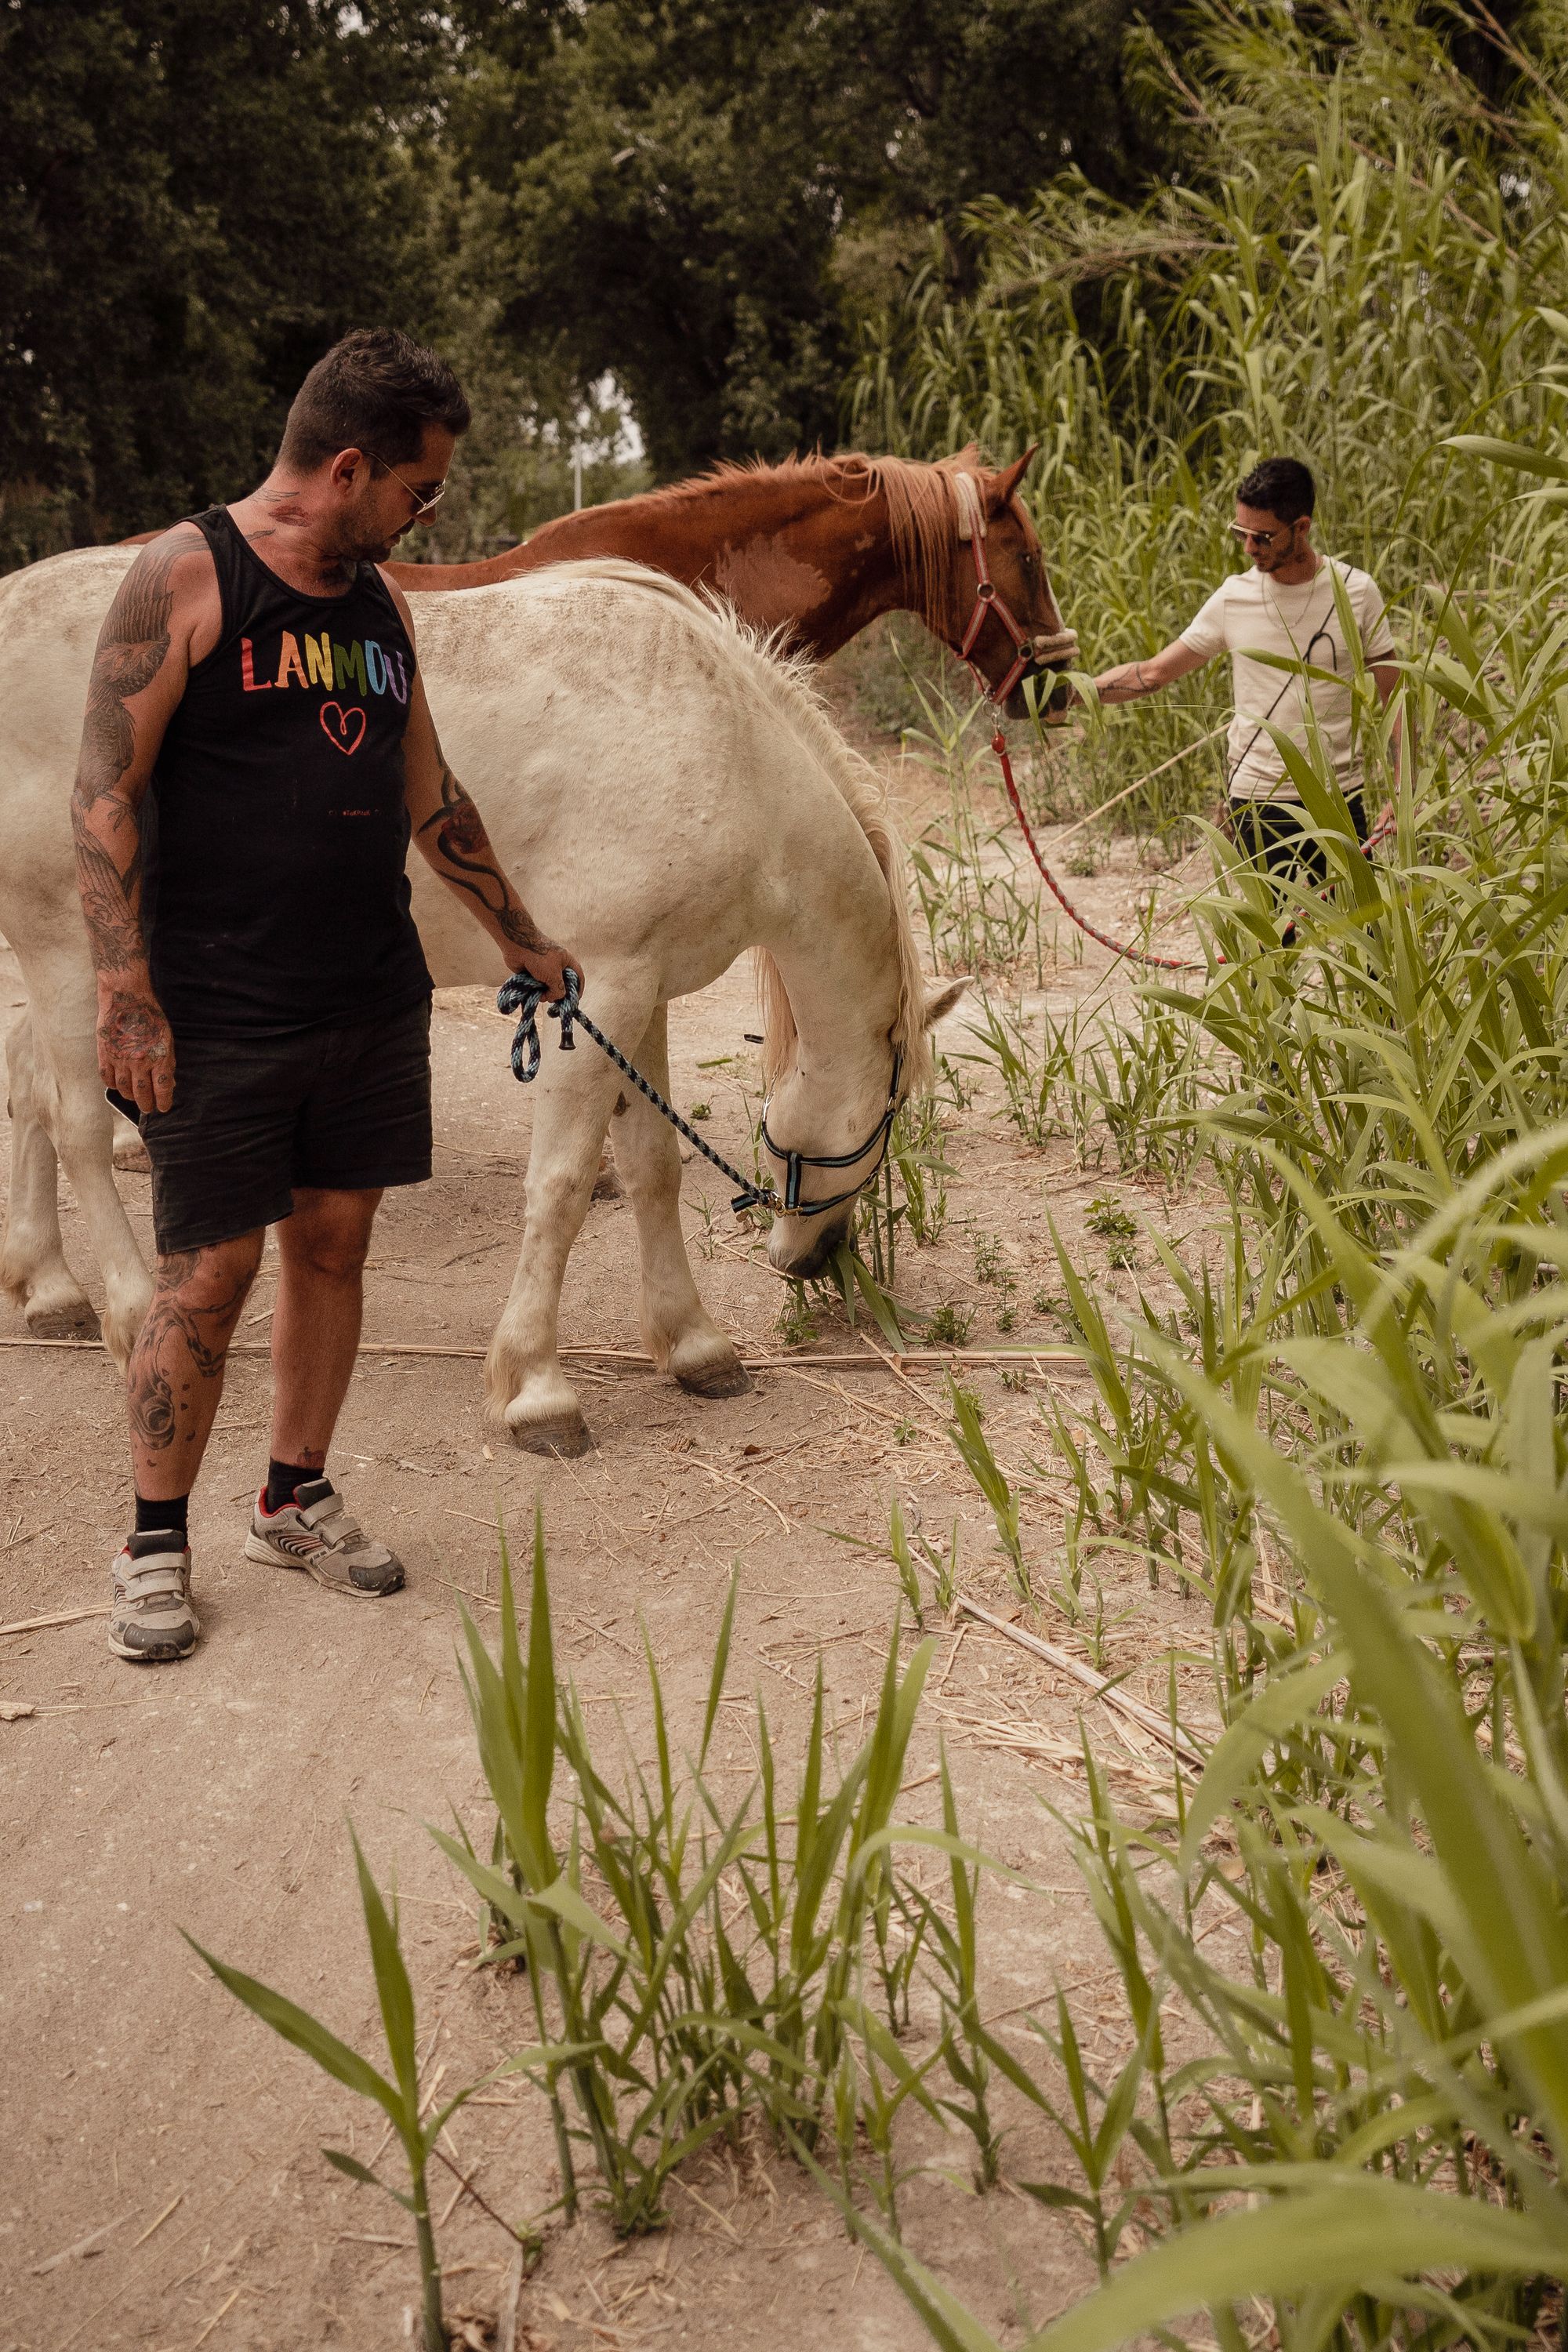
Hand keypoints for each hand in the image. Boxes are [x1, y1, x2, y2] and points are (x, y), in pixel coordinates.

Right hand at [97, 986, 174, 1113]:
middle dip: (146, 1105)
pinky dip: (112, 1085)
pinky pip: (107, 1077)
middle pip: (142, 1093)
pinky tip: (116, 1086)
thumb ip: (167, 1061)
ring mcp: (120, 1059)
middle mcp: (140, 1061)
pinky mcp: (105, 1053)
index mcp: (159, 1057)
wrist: (126, 997)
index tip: (163, 1108)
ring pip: (124, 1089)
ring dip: (130, 1097)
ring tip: (134, 1098)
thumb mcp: (167, 1038)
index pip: (162, 1089)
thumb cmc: (150, 1017)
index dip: (163, 1102)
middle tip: (148, 1108)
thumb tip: (169, 1083)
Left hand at [510, 941, 584, 1005]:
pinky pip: (537, 987)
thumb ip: (558, 990)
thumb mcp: (553, 975)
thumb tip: (554, 998)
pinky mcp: (532, 974)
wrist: (517, 945)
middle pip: (562, 985)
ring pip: (548, 988)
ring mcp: (544, 970)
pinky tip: (532, 992)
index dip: (578, 989)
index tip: (574, 1001)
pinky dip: (536, 991)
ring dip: (545, 994)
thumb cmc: (539, 956)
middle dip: (558, 994)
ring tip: (540, 995)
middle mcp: (556, 966)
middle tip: (553, 1000)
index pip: (578, 977)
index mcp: (566, 962)